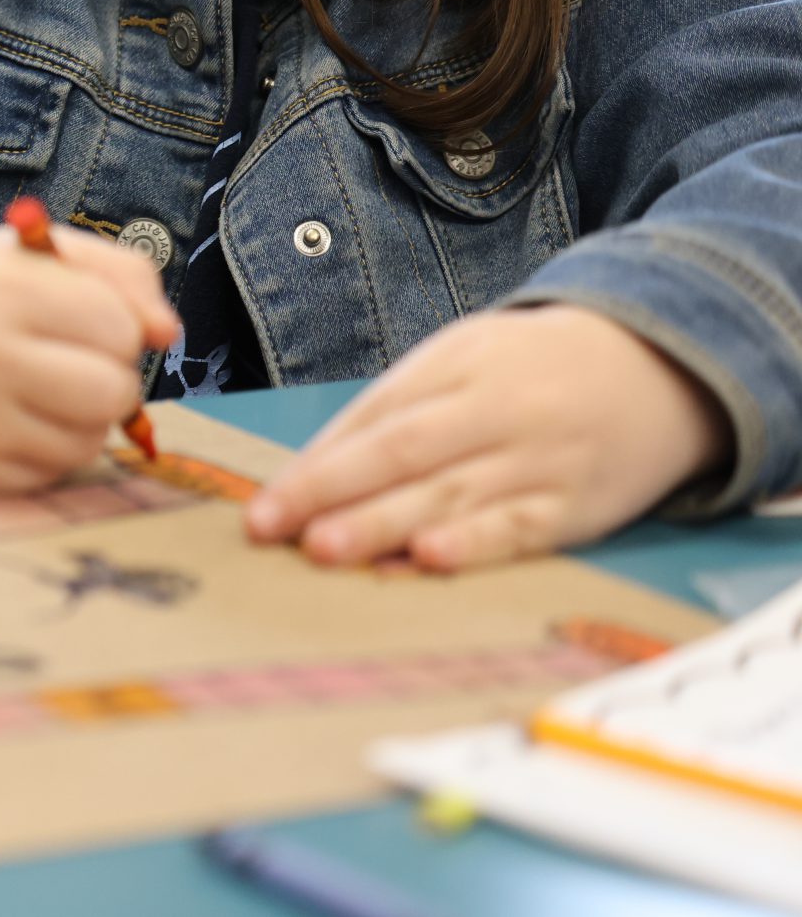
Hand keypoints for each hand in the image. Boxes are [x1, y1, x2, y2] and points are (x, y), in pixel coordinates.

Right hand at [0, 222, 180, 493]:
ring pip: (86, 440)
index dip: (115, 327)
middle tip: (68, 362)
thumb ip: (120, 274)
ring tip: (33, 390)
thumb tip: (169, 335)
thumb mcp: (32, 254)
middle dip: (107, 380)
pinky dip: (43, 450)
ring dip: (78, 420)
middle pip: (111, 392)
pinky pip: (49, 473)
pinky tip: (6, 420)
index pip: (118, 327)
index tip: (80, 320)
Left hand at [247, 304, 731, 570]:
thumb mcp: (463, 360)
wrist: (657, 366)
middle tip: (273, 528)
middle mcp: (493, 409)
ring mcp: (536, 458)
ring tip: (326, 549)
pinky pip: (515, 528)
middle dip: (331, 492)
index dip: (315, 463)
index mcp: (456, 364)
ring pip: (450, 495)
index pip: (373, 417)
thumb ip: (396, 410)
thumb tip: (314, 472)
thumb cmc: (532, 370)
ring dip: (383, 525)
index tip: (264, 503)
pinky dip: (471, 545)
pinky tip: (428, 559)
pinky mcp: (575, 506)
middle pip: (403, 452)